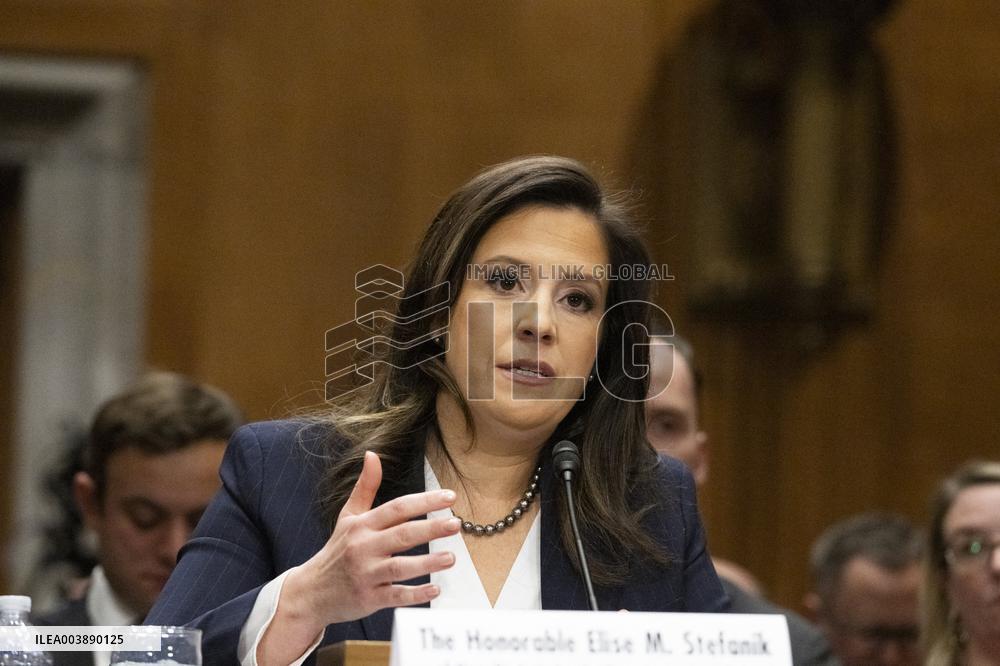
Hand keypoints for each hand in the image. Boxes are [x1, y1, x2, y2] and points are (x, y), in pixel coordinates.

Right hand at [286, 450, 459, 629]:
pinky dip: (415, 595)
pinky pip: (395, 596)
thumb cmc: (337, 551)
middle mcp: (364, 548)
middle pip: (402, 535)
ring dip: (427, 563)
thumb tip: (373, 455)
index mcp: (362, 525)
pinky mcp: (368, 598)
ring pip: (400, 567)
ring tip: (450, 557)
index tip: (449, 497)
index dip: (424, 501)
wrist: (311, 592)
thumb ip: (365, 487)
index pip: (397, 508)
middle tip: (455, 524)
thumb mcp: (348, 516)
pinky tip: (435, 590)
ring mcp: (366, 574)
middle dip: (430, 529)